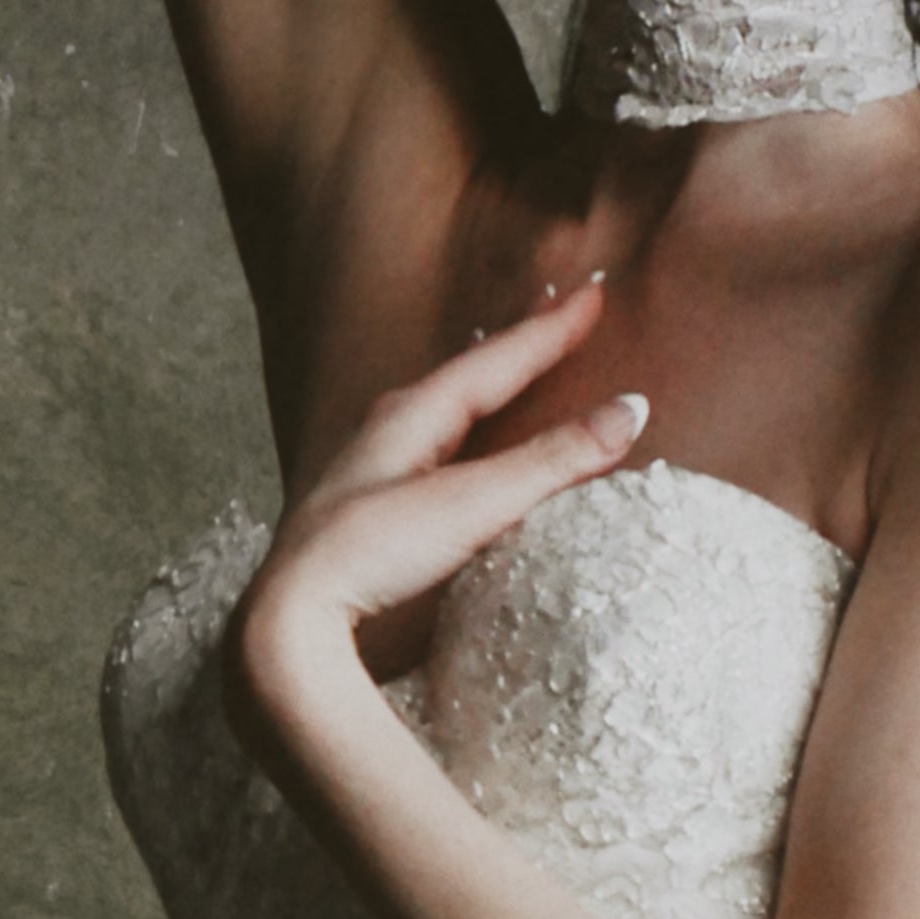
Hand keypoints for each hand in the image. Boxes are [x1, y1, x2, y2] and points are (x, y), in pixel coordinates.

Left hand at [233, 290, 646, 743]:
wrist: (289, 622)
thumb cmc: (369, 554)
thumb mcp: (472, 502)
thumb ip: (552, 460)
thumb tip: (630, 412)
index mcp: (408, 415)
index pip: (494, 360)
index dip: (547, 330)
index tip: (594, 296)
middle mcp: (384, 434)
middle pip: (462, 375)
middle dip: (513, 346)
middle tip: (555, 314)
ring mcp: (369, 476)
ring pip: (436, 413)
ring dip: (478, 390)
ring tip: (507, 371)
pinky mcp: (364, 519)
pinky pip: (423, 456)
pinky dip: (454, 438)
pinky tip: (453, 456)